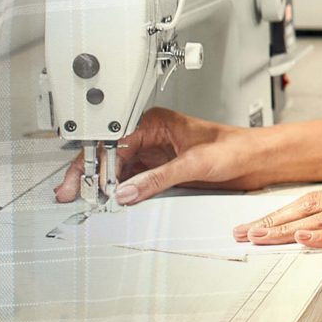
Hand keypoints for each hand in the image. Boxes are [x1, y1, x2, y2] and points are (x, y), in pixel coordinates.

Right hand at [54, 108, 264, 204]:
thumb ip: (157, 179)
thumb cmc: (232, 147)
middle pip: (108, 155)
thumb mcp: (193, 163)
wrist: (253, 160)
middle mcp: (149, 135)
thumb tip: (126, 192)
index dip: (95, 162)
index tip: (84, 180)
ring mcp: (152, 153)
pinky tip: (107, 200)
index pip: (113, 141)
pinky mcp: (159, 170)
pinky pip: (130, 180)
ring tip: (83, 199)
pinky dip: (117, 190)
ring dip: (100, 183)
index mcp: (153, 121)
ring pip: (115, 168)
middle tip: (69, 192)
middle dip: (87, 173)